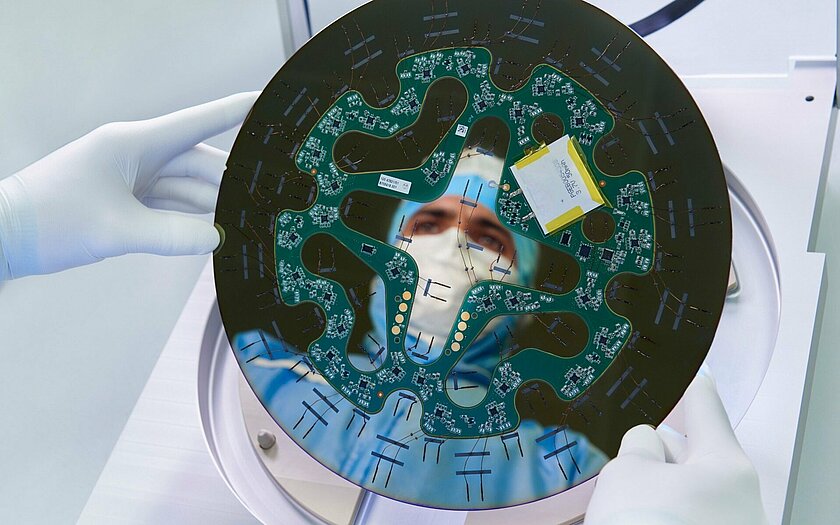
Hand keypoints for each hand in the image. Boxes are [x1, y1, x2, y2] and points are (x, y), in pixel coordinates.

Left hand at [0, 92, 257, 279]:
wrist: (6, 236)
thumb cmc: (49, 220)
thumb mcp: (116, 230)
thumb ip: (172, 236)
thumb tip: (215, 239)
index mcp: (132, 144)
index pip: (196, 123)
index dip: (234, 112)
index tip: (263, 103)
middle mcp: (135, 155)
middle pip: (196, 163)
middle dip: (227, 182)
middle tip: (260, 200)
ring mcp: (130, 177)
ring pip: (184, 186)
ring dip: (208, 205)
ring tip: (238, 222)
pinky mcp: (125, 198)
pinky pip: (168, 203)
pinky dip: (187, 217)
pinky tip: (208, 232)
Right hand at [584, 369, 767, 524]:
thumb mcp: (628, 474)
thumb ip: (638, 447)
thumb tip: (647, 445)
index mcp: (727, 466)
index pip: (705, 405)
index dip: (689, 381)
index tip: (686, 364)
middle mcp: (735, 499)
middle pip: (689, 454)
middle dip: (654, 447)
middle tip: (616, 441)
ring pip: (677, 491)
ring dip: (646, 485)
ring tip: (609, 490)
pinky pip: (673, 516)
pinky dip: (649, 511)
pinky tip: (620, 515)